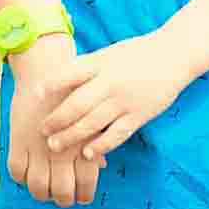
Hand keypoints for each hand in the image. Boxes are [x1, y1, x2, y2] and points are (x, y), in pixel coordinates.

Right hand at [6, 40, 99, 206]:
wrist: (46, 69)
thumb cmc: (74, 92)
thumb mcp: (90, 115)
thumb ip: (94, 141)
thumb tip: (100, 165)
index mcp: (82, 144)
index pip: (85, 183)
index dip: (83, 195)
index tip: (82, 197)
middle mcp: (60, 149)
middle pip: (61, 191)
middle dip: (63, 199)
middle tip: (63, 198)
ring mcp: (38, 147)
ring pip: (38, 186)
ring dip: (42, 193)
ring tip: (45, 192)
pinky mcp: (18, 139)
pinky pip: (16, 170)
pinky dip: (21, 177)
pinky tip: (27, 175)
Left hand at [39, 33, 188, 164]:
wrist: (174, 55)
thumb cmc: (137, 54)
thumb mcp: (109, 54)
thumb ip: (85, 68)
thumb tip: (54, 81)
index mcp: (102, 64)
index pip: (72, 73)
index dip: (52, 84)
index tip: (35, 95)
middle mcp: (111, 82)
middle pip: (78, 104)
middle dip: (57, 119)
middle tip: (42, 131)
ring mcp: (125, 100)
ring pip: (93, 123)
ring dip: (71, 136)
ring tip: (55, 146)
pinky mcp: (139, 115)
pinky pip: (116, 134)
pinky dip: (101, 145)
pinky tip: (87, 154)